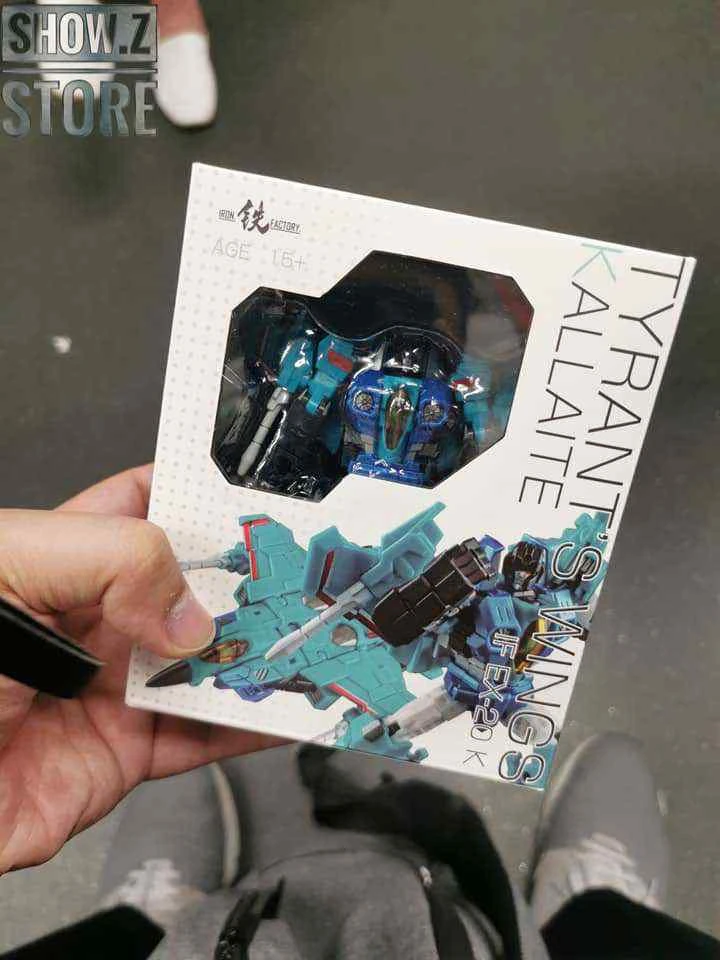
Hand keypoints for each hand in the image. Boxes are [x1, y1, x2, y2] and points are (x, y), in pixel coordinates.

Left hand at [0, 465, 277, 873]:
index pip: (148, 507)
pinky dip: (252, 728)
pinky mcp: (124, 754)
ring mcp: (115, 687)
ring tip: (310, 638)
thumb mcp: (8, 571)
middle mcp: (98, 620)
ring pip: (209, 664)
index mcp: (66, 557)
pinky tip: (284, 708)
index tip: (259, 499)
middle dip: (248, 582)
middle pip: (193, 591)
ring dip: (261, 654)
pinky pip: (203, 739)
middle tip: (301, 577)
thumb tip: (187, 605)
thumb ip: (109, 559)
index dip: (203, 497)